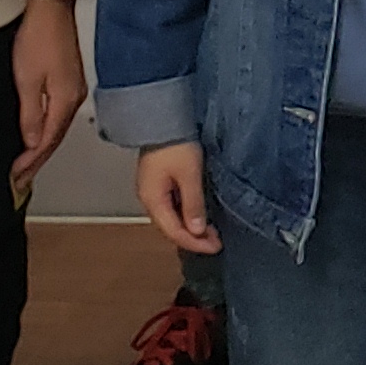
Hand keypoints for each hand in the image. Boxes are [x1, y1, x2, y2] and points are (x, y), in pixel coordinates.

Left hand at [11, 0, 85, 194]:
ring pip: (56, 126)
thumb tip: (32, 141)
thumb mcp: (27, 80)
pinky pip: (57, 112)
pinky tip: (37, 131)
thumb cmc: (39, 35)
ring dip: (41, 146)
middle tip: (19, 179)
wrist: (50, 6)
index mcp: (66, 100)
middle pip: (54, 137)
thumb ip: (31, 114)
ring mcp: (73, 87)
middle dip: (36, 160)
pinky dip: (46, 128)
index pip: (47, 142)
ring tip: (26, 163)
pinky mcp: (68, 78)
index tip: (16, 178)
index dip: (30, 163)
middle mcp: (74, 96)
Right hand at [137, 143, 222, 257]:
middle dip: (194, 238)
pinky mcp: (159, 181)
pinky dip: (186, 214)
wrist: (162, 118)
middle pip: (171, 227)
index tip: (215, 247)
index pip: (174, 232)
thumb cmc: (175, 144)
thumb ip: (193, 204)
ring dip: (191, 227)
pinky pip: (172, 206)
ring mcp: (153, 189)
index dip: (195, 243)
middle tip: (216, 242)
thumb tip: (197, 230)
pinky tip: (198, 214)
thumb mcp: (189, 175)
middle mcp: (149, 198)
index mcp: (153, 200)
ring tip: (211, 232)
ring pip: (172, 218)